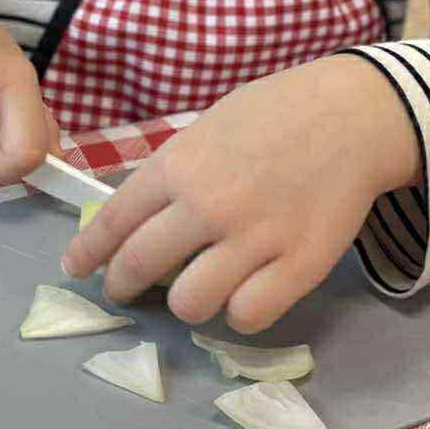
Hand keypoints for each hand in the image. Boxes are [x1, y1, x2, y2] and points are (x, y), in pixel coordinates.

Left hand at [61, 56, 421, 332]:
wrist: (353, 115)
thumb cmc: (277, 113)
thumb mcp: (209, 128)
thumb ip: (173, 173)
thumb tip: (133, 217)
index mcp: (180, 165)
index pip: (114, 222)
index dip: (88, 252)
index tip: (76, 266)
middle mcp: (208, 206)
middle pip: (139, 268)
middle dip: (121, 284)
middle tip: (124, 288)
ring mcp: (254, 240)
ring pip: (189, 304)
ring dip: (184, 302)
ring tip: (195, 289)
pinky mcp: (298, 267)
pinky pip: (247, 316)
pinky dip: (240, 310)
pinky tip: (243, 292)